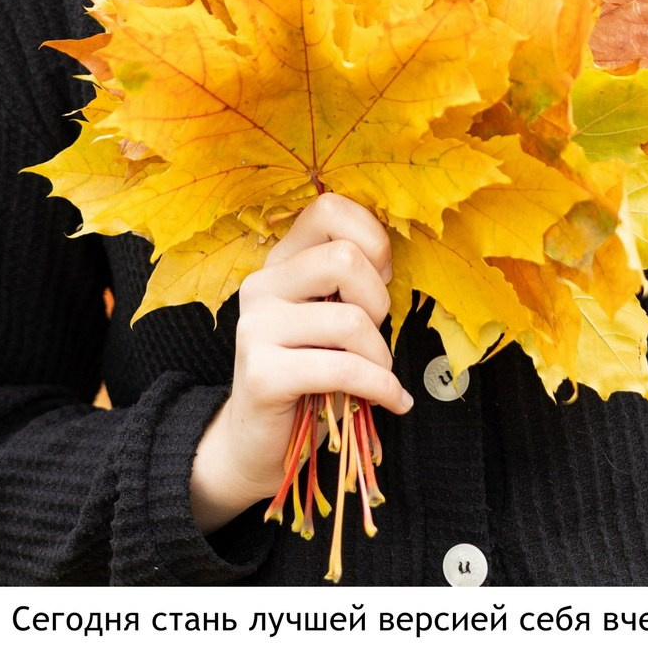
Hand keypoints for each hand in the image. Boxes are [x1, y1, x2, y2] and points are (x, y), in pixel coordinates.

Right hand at [190, 194, 411, 533]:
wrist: (257, 441)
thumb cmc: (310, 371)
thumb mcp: (332, 315)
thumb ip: (352, 279)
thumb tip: (392, 254)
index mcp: (281, 262)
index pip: (328, 207)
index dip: (372, 237)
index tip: (381, 277)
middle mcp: (261, 286)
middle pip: (344, 258)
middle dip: (378, 300)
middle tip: (374, 333)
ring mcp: (255, 328)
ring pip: (350, 320)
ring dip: (380, 355)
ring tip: (377, 373)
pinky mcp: (262, 373)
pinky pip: (343, 369)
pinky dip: (380, 386)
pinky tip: (391, 399)